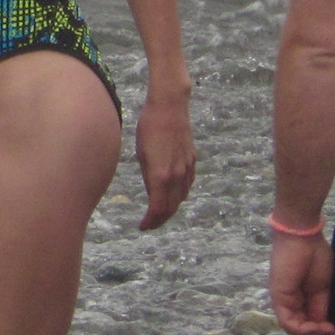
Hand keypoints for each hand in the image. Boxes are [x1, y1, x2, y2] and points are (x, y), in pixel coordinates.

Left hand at [133, 87, 196, 229]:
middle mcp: (177, 175)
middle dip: (160, 219)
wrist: (170, 107)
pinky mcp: (192, 160)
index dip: (150, 221)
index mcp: (161, 175)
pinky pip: (187, 185)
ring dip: (170, 208)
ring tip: (159, 212)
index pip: (158, 209)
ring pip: (181, 197)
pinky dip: (180, 195)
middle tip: (149, 224)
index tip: (142, 226)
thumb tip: (154, 193)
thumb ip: (149, 177)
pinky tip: (173, 194)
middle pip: (171, 207)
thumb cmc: (149, 127)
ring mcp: (187, 168)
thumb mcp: (142, 155)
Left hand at [270, 233, 334, 334]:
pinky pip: (287, 321)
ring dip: (311, 334)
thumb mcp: (322, 288)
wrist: (304, 237)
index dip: (321, 331)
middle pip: (300, 328)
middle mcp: (289, 301)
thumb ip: (320, 307)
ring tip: (326, 330)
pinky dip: (302, 329)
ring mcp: (283, 299)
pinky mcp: (279, 297)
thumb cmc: (315, 255)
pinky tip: (316, 327)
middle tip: (332, 333)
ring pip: (293, 328)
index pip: (307, 322)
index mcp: (300, 297)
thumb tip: (324, 326)